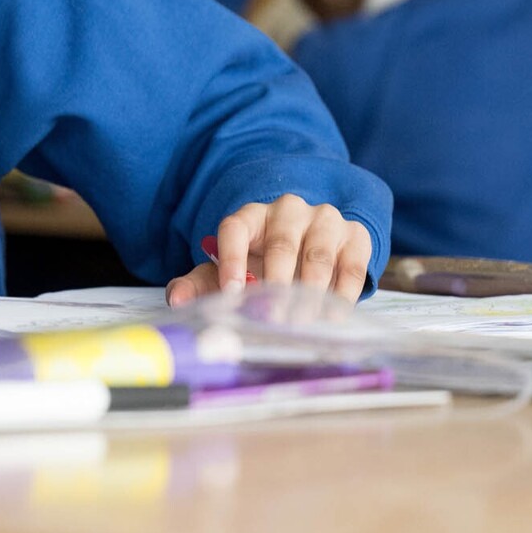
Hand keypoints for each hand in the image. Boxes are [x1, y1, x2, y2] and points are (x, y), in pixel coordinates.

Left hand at [166, 193, 372, 305]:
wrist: (311, 252)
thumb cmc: (262, 263)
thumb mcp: (231, 272)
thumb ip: (201, 284)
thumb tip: (176, 299)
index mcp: (251, 216)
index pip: (235, 228)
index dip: (231, 259)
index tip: (230, 293)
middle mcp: (288, 210)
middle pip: (281, 243)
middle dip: (276, 283)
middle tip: (271, 317)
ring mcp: (325, 220)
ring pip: (318, 254)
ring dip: (311, 292)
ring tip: (302, 322)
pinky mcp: (355, 236)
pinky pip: (352, 265)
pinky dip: (343, 294)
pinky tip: (333, 316)